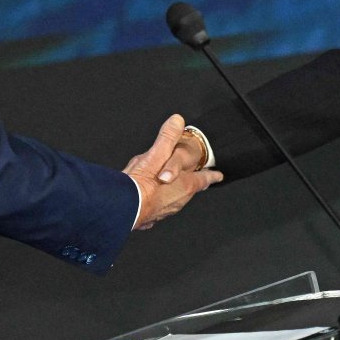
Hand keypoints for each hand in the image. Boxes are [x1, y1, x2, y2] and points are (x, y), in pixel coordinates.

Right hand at [124, 115, 221, 229]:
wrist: (121, 208)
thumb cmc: (140, 184)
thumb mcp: (156, 155)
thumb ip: (168, 138)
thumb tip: (178, 120)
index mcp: (184, 186)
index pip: (203, 179)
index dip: (211, 176)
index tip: (218, 176)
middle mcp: (177, 201)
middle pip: (189, 191)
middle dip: (192, 185)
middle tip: (197, 181)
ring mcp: (163, 212)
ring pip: (173, 202)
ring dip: (173, 195)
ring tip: (171, 190)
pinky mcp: (148, 219)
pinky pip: (156, 212)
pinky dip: (155, 206)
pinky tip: (148, 204)